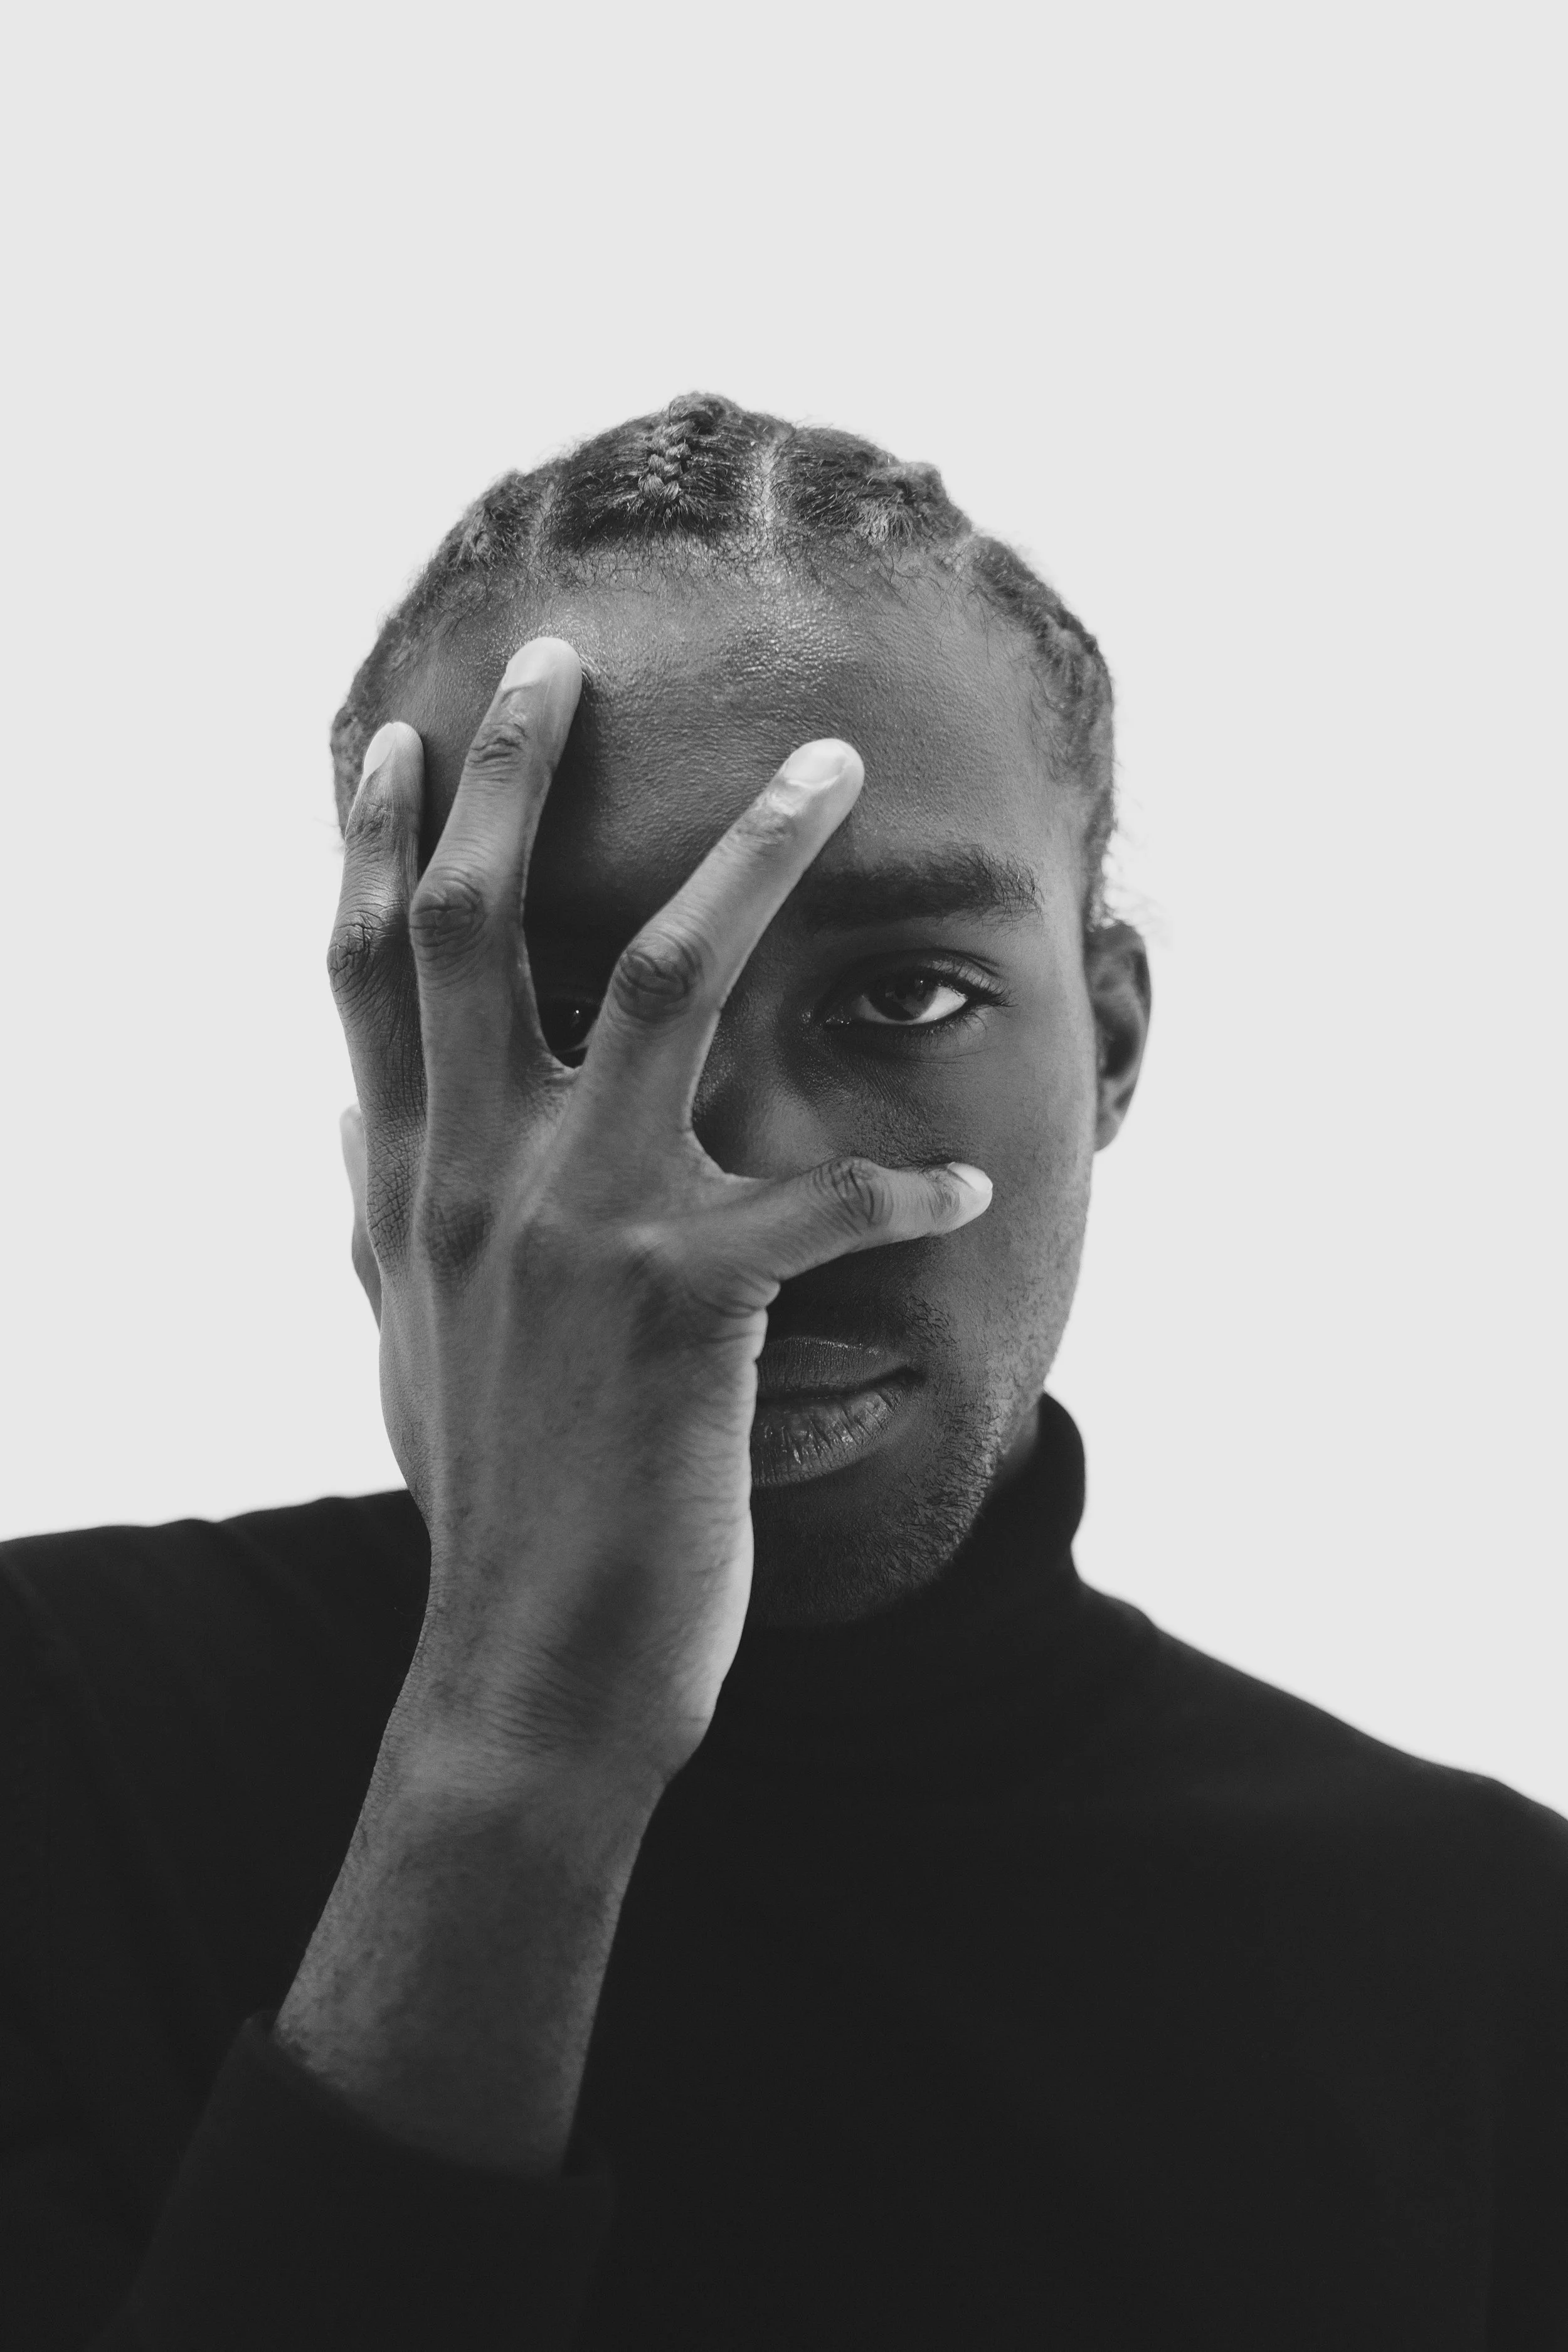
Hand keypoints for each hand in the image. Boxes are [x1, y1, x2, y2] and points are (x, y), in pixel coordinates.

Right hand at [328, 638, 991, 1797]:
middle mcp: (476, 1180)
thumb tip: (352, 1123)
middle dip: (518, 778)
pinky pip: (821, 1207)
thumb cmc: (493, 1500)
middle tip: (564, 658)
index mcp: (414, 1184)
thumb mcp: (404, 1342)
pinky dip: (906, 1196)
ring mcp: (576, 1230)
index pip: (373, 976)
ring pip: (660, 982)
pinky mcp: (684, 1305)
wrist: (529, 1672)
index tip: (409, 735)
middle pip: (477, 928)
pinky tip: (977, 1199)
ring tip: (826, 766)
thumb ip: (384, 1219)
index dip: (383, 843)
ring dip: (748, 857)